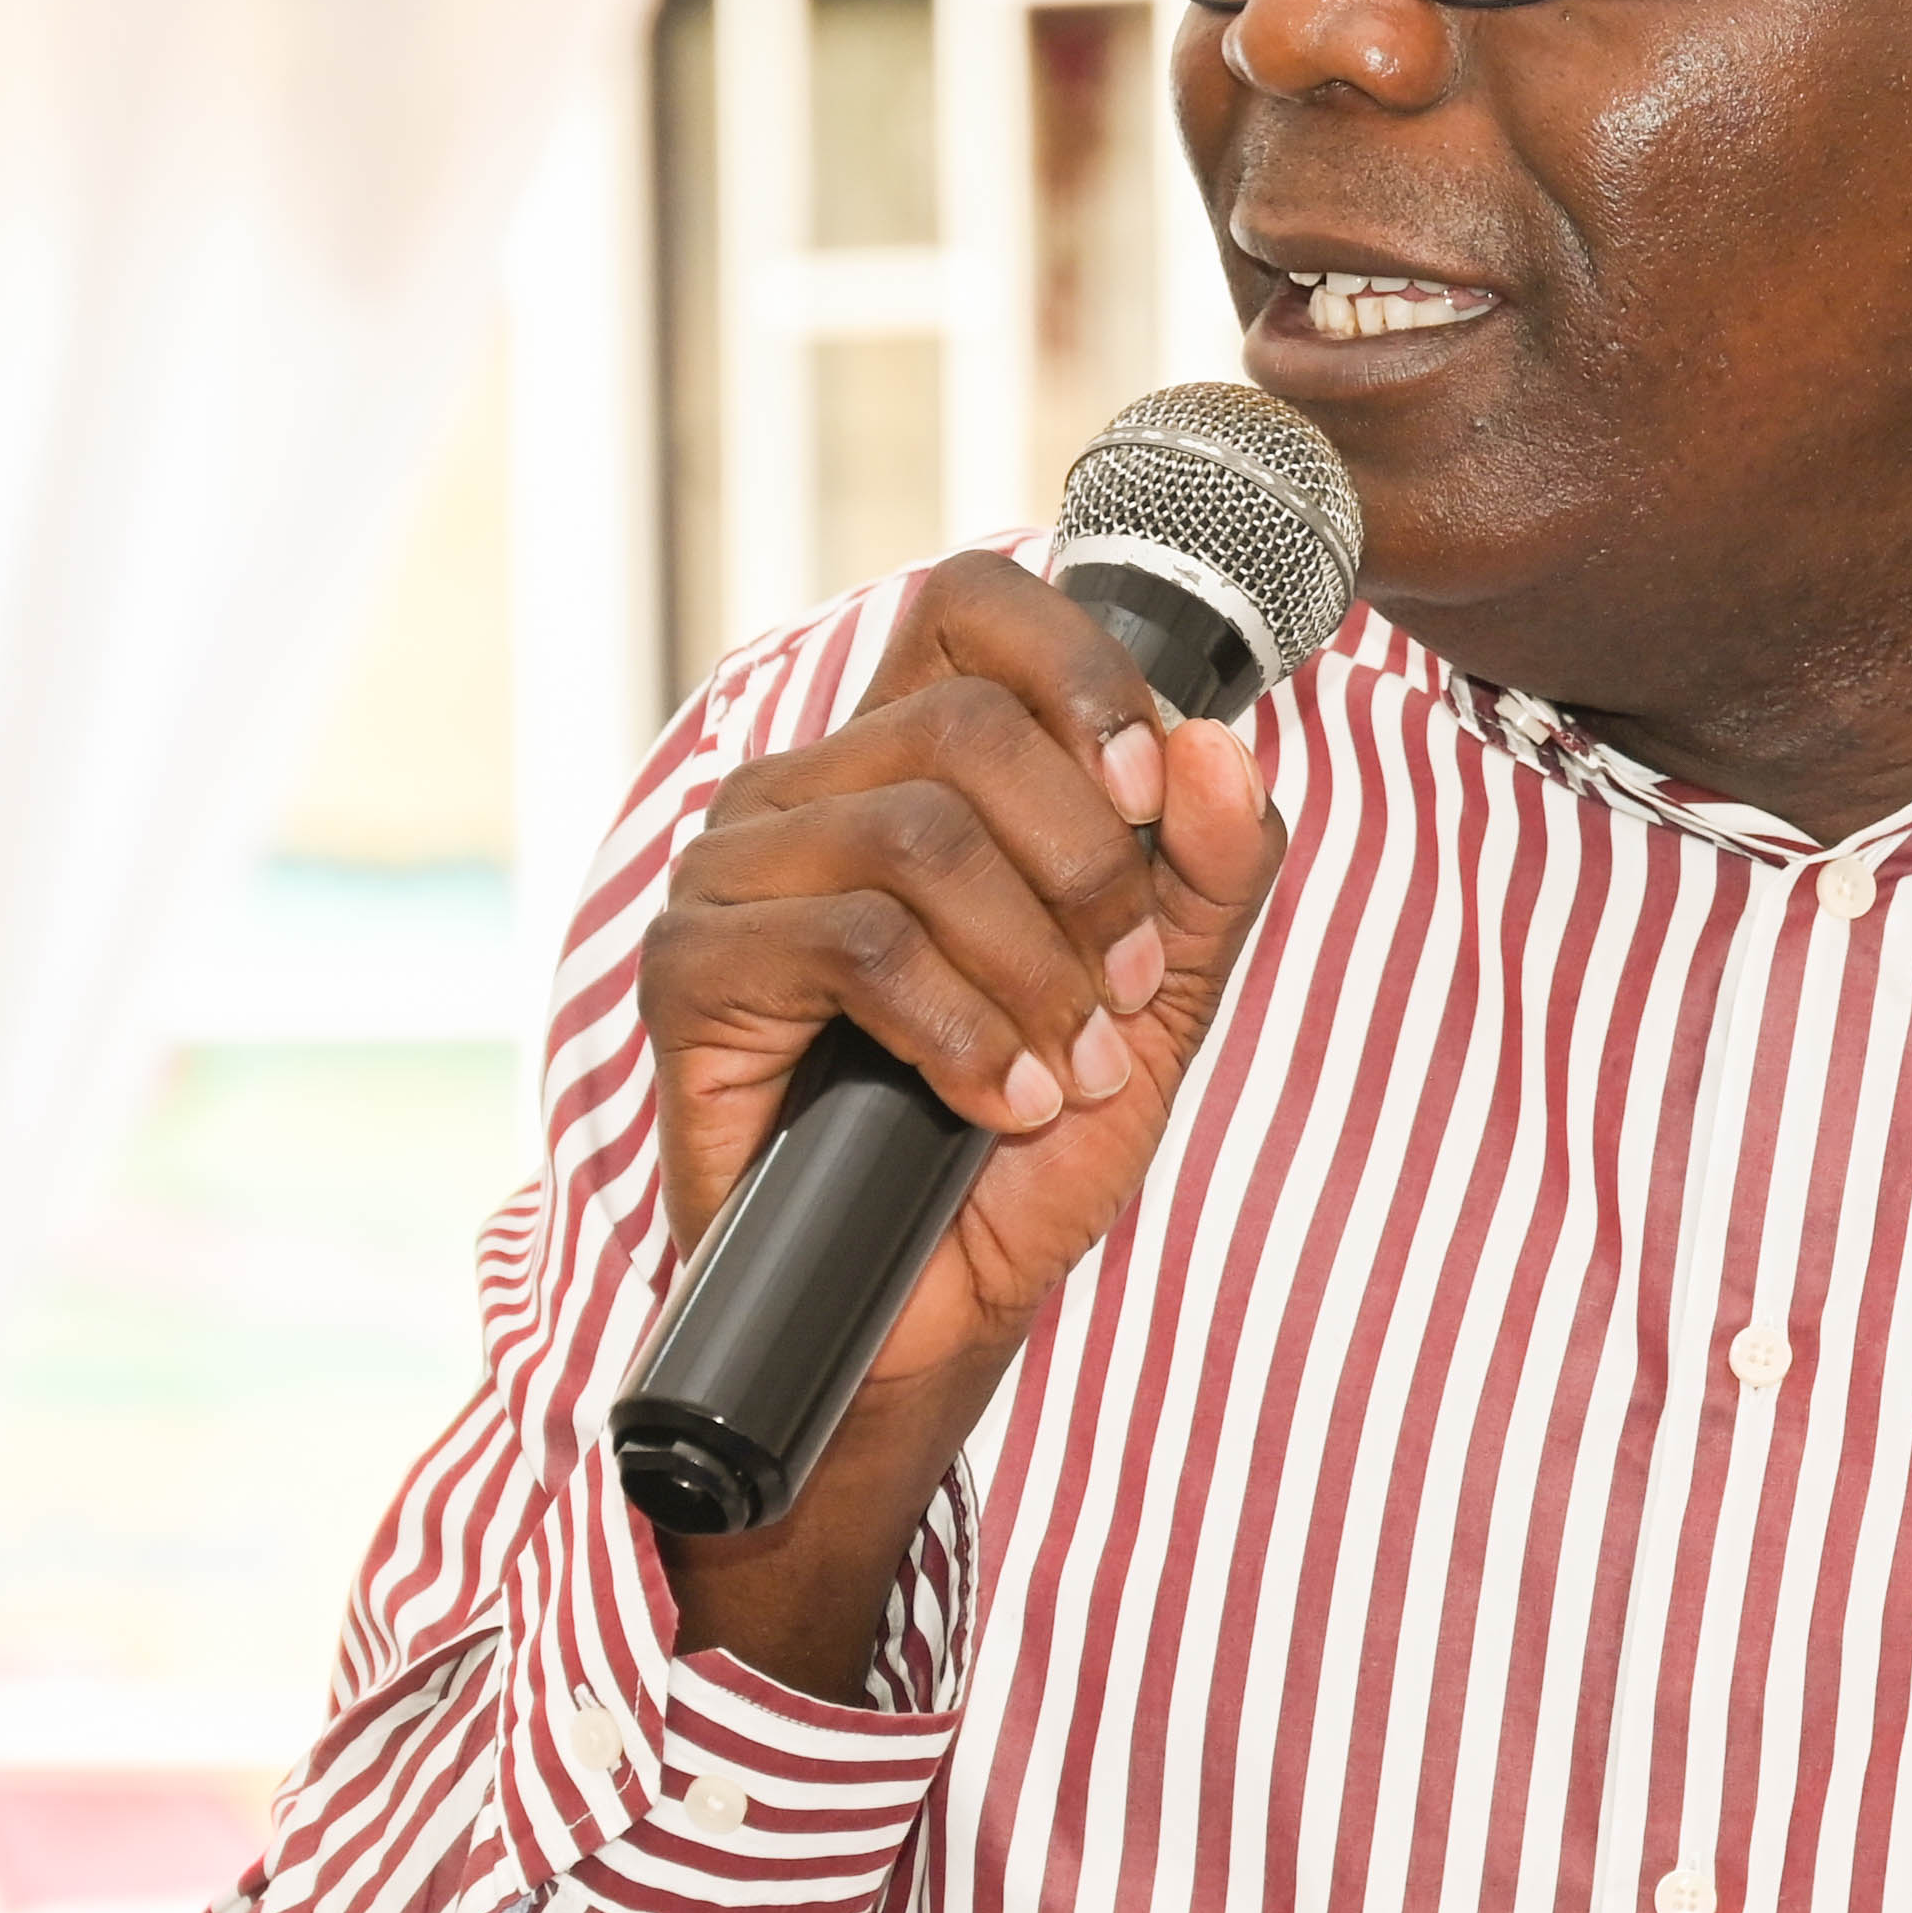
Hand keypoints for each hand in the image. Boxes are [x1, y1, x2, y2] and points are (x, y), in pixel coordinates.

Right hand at [628, 554, 1287, 1681]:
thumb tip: (1221, 749)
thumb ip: (1204, 877)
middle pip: (962, 725)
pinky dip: (962, 1033)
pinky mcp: (690, 971)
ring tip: (1066, 1068)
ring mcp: (732, 873)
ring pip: (915, 838)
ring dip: (1033, 970)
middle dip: (1084, 869)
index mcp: (905, 758)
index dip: (1078, 671)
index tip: (1146, 791)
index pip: (971, 604)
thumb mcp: (1155, 1002)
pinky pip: (853, 947)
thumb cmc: (1022, 1142)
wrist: (925, 1308)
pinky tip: (997, 1103)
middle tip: (1123, 991)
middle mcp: (804, 788)